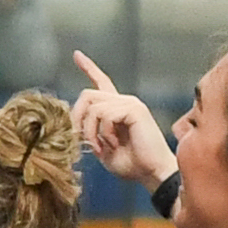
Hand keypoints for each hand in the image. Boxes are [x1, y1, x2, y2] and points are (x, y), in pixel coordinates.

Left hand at [69, 51, 174, 187]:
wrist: (152, 173)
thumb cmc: (132, 164)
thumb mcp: (103, 149)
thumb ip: (90, 134)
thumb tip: (74, 126)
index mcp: (116, 109)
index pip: (101, 82)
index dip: (89, 68)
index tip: (76, 55)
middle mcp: (124, 101)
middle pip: (87, 95)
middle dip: (77, 117)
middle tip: (80, 139)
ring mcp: (130, 103)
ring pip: (93, 107)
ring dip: (90, 131)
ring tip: (101, 148)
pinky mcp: (134, 109)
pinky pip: (104, 114)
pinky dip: (103, 132)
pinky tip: (114, 143)